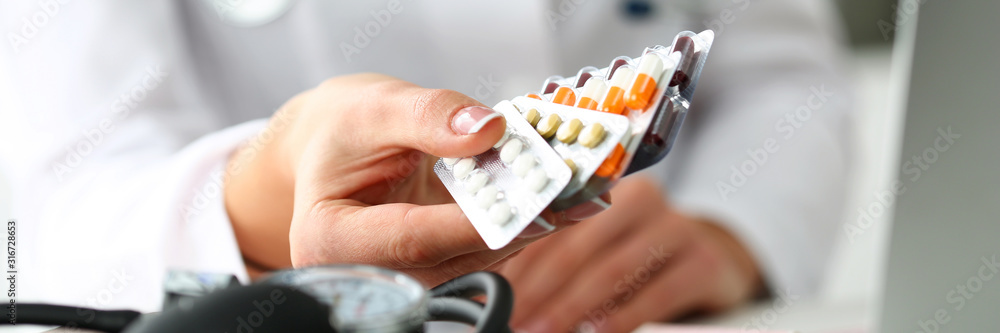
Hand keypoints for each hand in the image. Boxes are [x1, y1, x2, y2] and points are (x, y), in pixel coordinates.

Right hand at [224, 73, 605, 285]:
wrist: (334, 147)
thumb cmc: (342, 131)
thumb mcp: (375, 106)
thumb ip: (429, 117)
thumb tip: (489, 130)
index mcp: (332, 237)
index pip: (413, 239)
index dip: (477, 221)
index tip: (535, 202)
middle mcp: (371, 270)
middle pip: (456, 256)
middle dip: (522, 222)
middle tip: (581, 190)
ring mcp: (407, 274)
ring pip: (480, 257)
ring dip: (532, 221)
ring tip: (581, 186)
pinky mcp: (439, 265)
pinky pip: (486, 246)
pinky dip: (520, 217)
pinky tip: (554, 190)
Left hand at [501, 176, 762, 332]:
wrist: (713, 263)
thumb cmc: (635, 259)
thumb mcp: (597, 250)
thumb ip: (555, 261)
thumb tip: (499, 292)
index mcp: (605, 188)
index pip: (551, 223)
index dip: (519, 263)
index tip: (492, 296)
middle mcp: (642, 198)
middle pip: (579, 245)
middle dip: (540, 290)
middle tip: (514, 321)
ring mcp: (677, 226)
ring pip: (613, 267)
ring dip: (573, 307)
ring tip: (544, 331)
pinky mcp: (705, 260)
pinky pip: (657, 290)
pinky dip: (623, 315)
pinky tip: (597, 332)